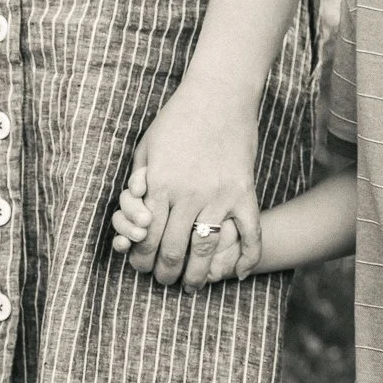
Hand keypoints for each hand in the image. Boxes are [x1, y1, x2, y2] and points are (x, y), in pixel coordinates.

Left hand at [121, 82, 262, 287]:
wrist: (218, 96)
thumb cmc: (176, 120)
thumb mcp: (146, 150)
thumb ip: (139, 185)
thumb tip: (133, 218)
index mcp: (160, 186)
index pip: (147, 239)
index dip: (142, 261)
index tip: (143, 268)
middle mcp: (188, 196)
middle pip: (174, 251)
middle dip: (167, 274)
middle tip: (166, 281)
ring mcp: (220, 196)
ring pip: (206, 250)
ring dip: (198, 275)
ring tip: (194, 285)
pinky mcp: (244, 193)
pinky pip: (250, 233)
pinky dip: (246, 258)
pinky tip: (237, 274)